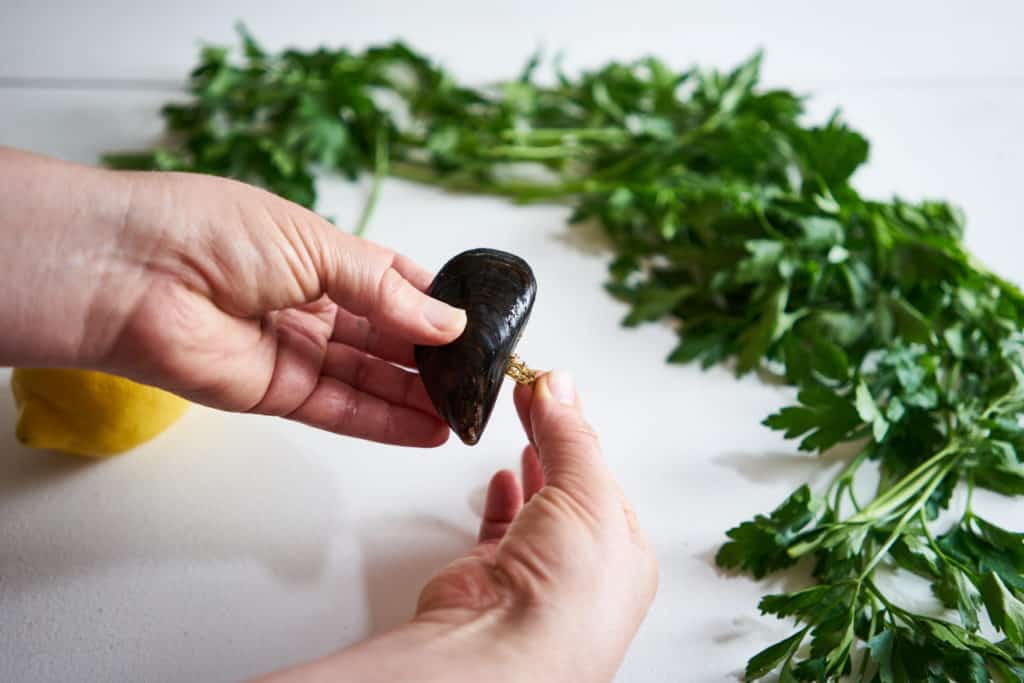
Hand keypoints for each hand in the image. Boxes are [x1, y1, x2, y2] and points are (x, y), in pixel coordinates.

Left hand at [0, 147, 465, 445]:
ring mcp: (293, 351)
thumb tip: (447, 322)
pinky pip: (340, 411)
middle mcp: (309, 304)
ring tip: (469, 410)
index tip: (480, 328)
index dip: (435, 307)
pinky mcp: (274, 394)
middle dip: (433, 359)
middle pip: (384, 339)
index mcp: (319, 254)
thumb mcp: (315, 243)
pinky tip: (429, 429)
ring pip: (369, 379)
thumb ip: (383, 290)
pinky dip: (385, 422)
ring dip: (418, 396)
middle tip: (483, 378)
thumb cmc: (211, 232)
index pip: (392, 285)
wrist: (128, 273)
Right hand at [259, 371, 657, 682]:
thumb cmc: (566, 598)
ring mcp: (537, 570)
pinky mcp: (492, 573)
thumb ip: (571, 437)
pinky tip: (502, 474)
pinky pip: (502, 525)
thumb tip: (561, 386)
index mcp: (626, 550)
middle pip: (571, 482)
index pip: (604, 474)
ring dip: (532, 458)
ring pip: (538, 500)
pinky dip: (502, 495)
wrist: (499, 654)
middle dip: (555, 433)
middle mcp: (585, 564)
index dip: (579, 426)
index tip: (555, 388)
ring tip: (521, 413)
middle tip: (532, 388)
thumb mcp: (587, 494)